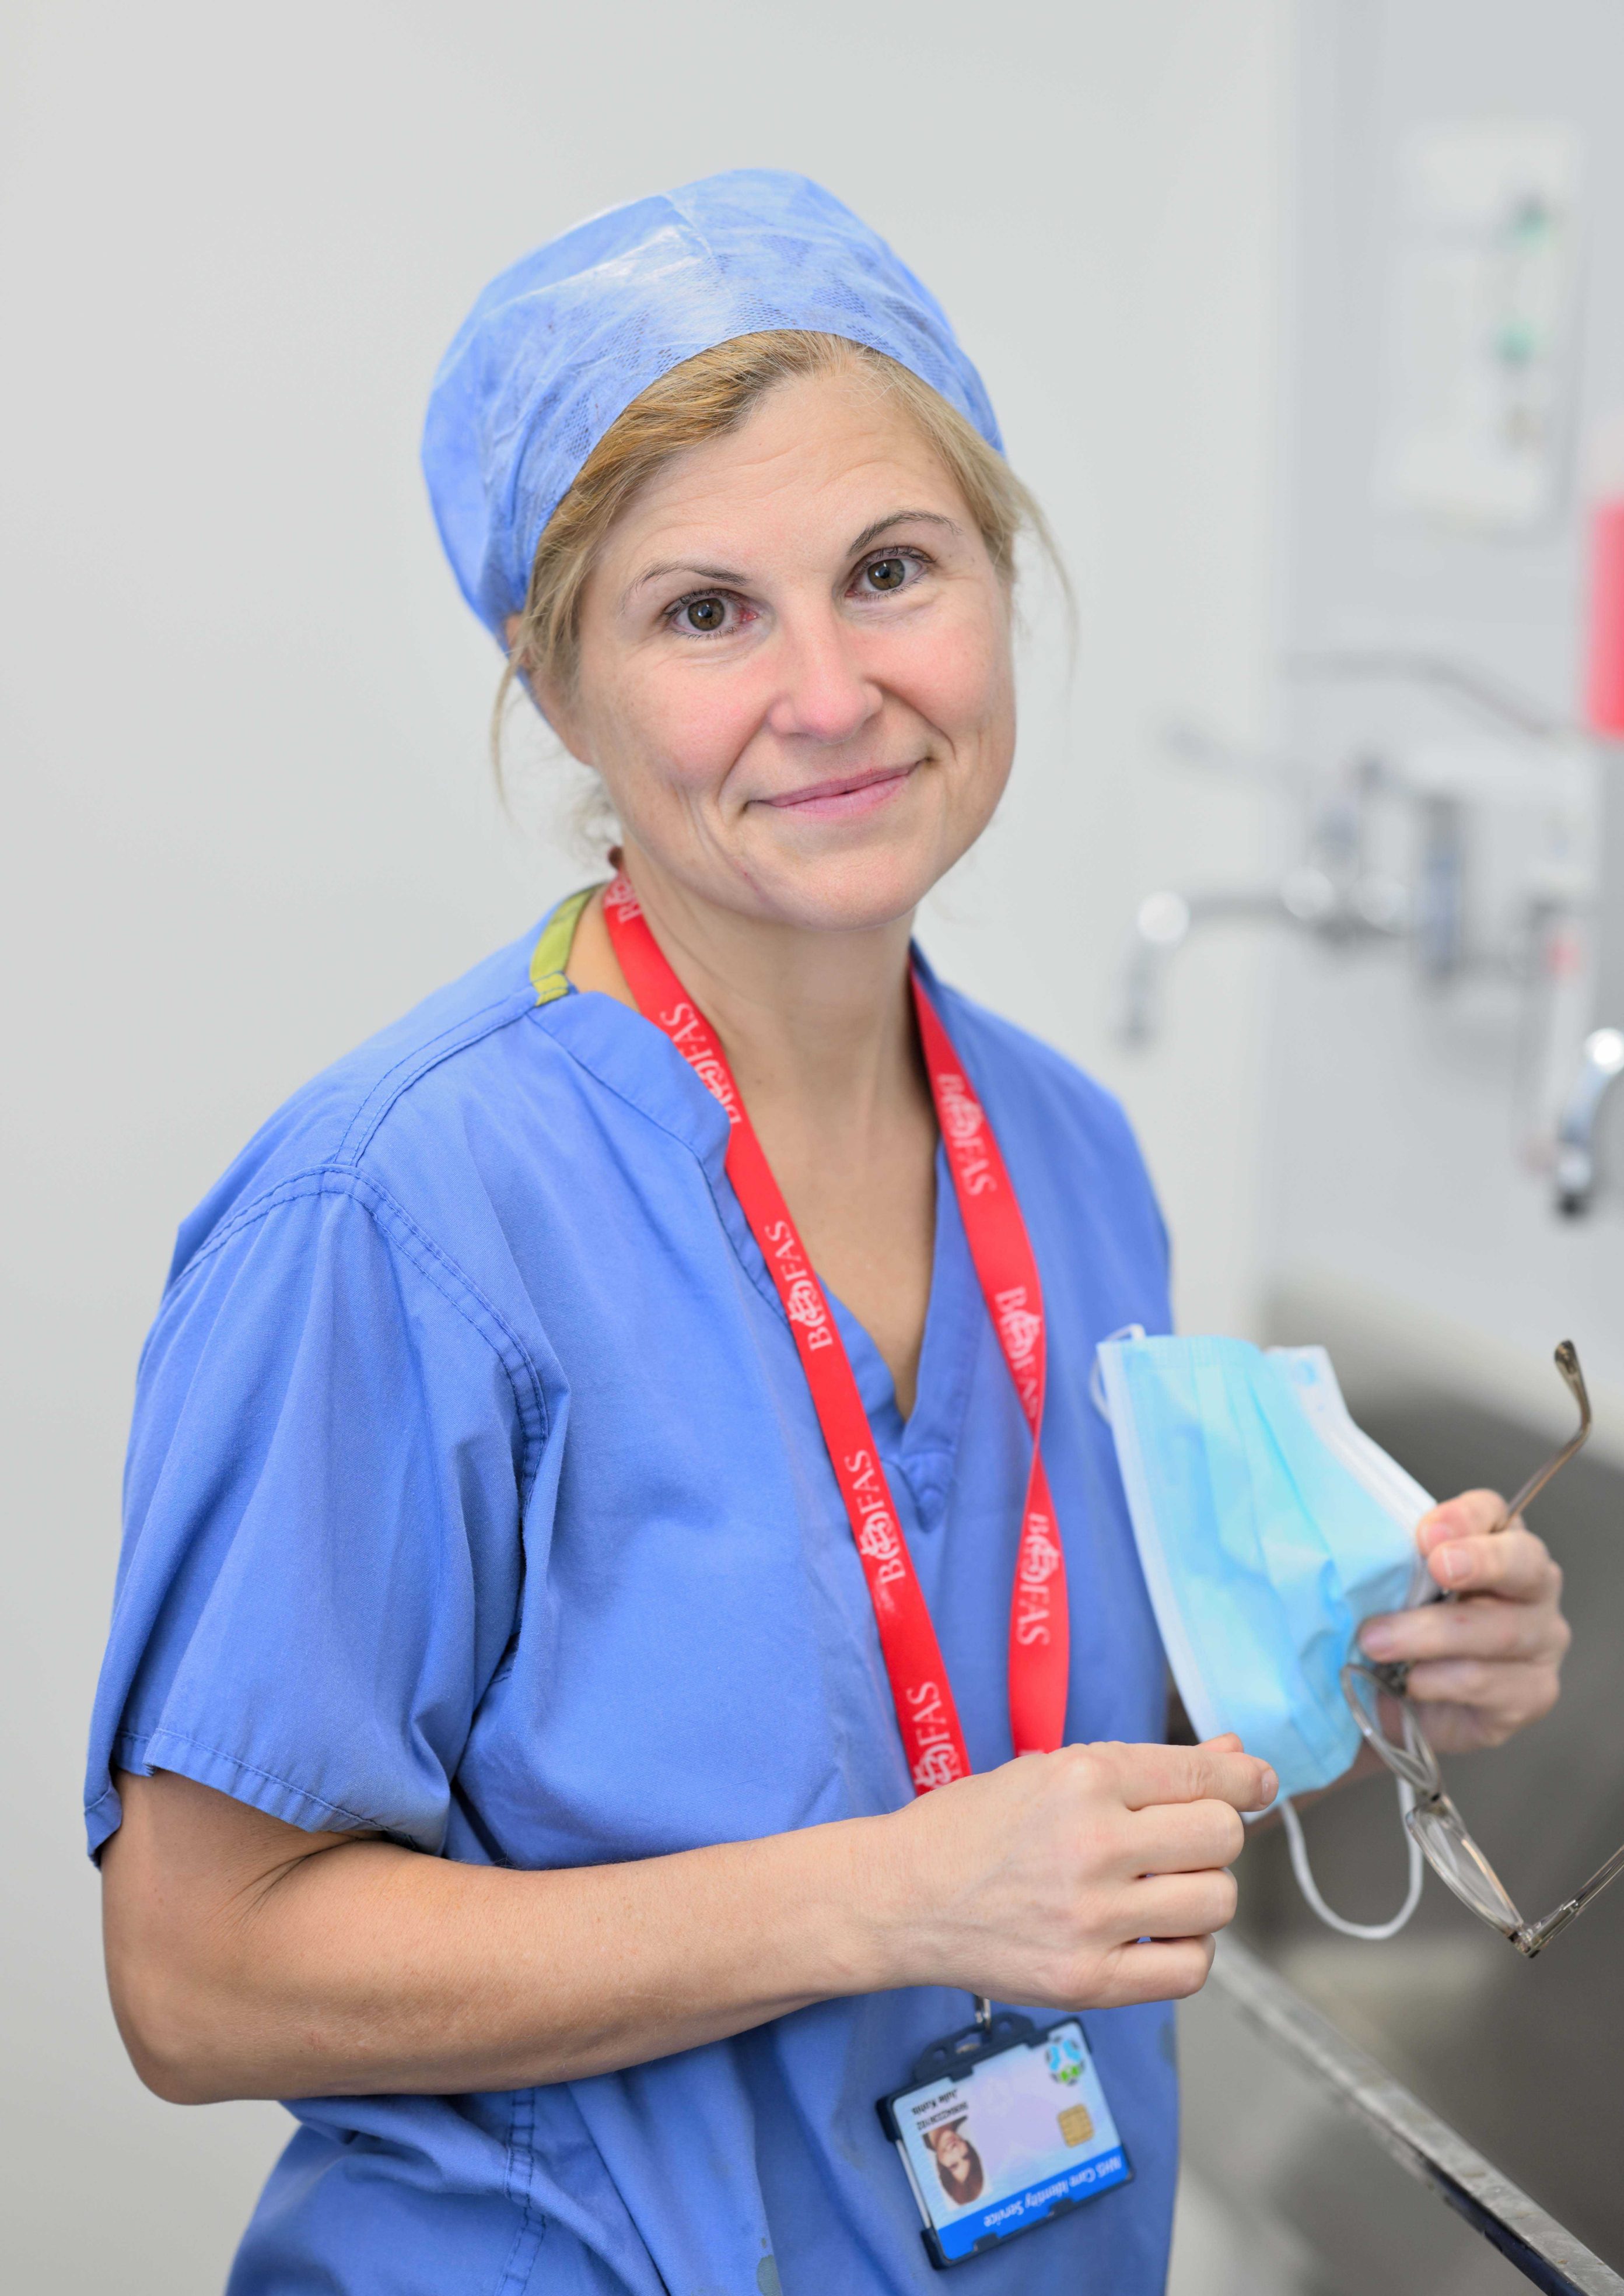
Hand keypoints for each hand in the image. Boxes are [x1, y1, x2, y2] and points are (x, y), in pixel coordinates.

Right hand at [878, 1735, 1275, 2010]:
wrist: (902, 1896)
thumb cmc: (977, 1826)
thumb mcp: (1054, 1772)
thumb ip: (1150, 1769)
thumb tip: (1238, 1761)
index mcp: (1083, 1776)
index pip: (1204, 1778)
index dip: (1245, 1782)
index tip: (1258, 1785)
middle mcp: (1093, 1842)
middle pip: (1222, 1837)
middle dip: (1210, 1836)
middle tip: (1172, 1844)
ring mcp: (1091, 1918)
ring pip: (1218, 1901)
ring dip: (1201, 1894)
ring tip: (1157, 1890)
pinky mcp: (1087, 1981)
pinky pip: (1192, 1969)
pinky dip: (1188, 1950)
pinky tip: (1152, 1934)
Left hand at [1358, 1491, 1570, 1753]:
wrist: (1414, 1706)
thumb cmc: (1407, 1633)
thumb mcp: (1396, 1591)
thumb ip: (1397, 1567)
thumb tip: (1364, 1555)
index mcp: (1498, 1544)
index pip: (1493, 1512)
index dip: (1465, 1517)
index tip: (1426, 1533)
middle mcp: (1532, 1587)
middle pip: (1523, 1563)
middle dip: (1480, 1562)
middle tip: (1437, 1567)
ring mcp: (1541, 1640)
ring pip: (1499, 1630)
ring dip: (1429, 1635)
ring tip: (1376, 1642)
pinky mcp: (1532, 1692)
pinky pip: (1487, 1681)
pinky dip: (1439, 1680)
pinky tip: (1410, 1682)